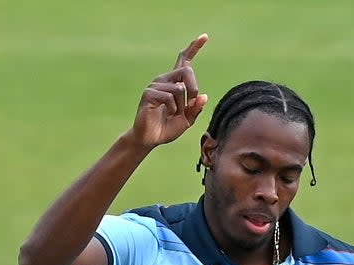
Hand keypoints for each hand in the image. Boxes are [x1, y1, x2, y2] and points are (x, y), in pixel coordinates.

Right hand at [130, 34, 209, 149]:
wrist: (150, 139)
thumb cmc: (167, 128)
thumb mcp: (187, 120)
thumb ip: (195, 108)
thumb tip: (203, 96)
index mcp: (174, 82)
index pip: (184, 60)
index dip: (194, 48)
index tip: (204, 36)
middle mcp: (164, 79)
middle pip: (186, 71)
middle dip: (194, 89)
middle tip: (192, 104)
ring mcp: (155, 84)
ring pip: (179, 88)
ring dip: (181, 106)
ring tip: (172, 114)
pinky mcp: (149, 93)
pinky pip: (169, 97)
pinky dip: (172, 109)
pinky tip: (166, 113)